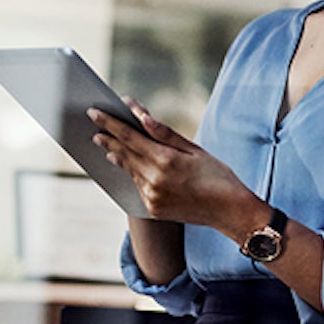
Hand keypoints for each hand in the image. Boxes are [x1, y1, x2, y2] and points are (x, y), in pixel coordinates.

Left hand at [89, 98, 259, 230]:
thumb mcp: (194, 149)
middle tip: (94, 126)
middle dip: (108, 138)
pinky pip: (138, 185)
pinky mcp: (153, 209)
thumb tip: (142, 118)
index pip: (129, 136)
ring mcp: (152, 196)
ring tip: (106, 143)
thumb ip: (166, 134)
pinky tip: (127, 164)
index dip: (110, 123)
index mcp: (165, 160)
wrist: (229, 211)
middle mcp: (154, 179)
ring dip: (116, 155)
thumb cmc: (217, 175)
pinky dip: (132, 172)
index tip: (95, 112)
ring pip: (129, 170)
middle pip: (123, 153)